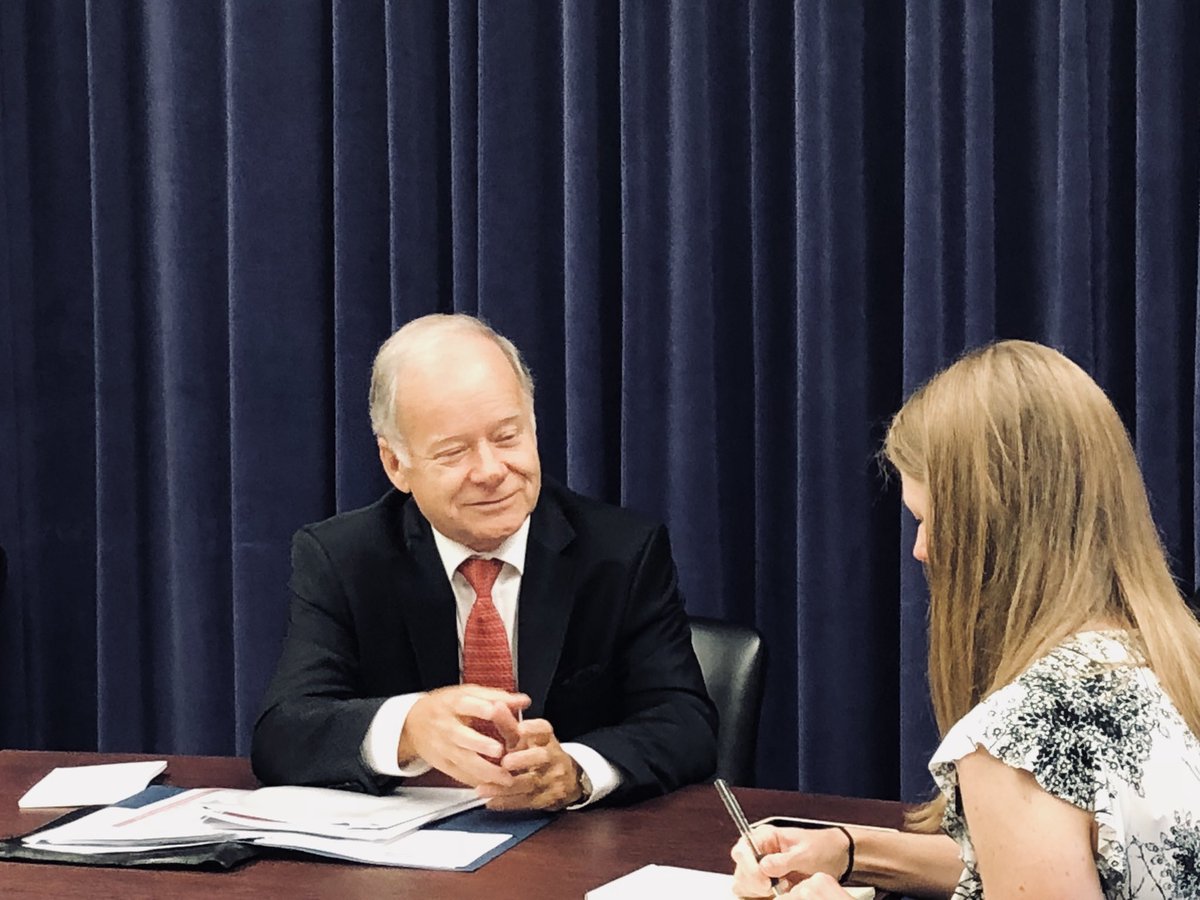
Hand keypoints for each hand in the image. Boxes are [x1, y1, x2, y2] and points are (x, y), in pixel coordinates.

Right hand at [399, 685, 529, 788]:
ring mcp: (443, 747)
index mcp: (453, 704)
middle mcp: (446, 726)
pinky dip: (477, 782)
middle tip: (500, 750)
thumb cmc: (445, 706)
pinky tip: (493, 787)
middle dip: (480, 744)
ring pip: (462, 761)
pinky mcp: (442, 764)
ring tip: (505, 778)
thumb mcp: (467, 694)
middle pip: (462, 736)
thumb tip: (523, 700)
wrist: (412, 724)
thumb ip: (496, 697)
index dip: (480, 707)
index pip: (465, 704)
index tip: (495, 711)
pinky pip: (460, 775)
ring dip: (484, 771)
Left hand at [474, 718, 582, 810]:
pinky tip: (490, 802)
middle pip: (541, 757)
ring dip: (506, 787)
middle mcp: (551, 758)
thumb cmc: (537, 754)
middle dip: (524, 759)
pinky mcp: (545, 799)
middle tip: (505, 762)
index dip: (534, 728)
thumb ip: (508, 724)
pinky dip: (506, 803)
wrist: (567, 780)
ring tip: (483, 788)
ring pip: (530, 783)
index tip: (521, 728)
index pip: (544, 730)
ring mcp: (551, 780)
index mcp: (546, 739)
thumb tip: (495, 705)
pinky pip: (525, 802)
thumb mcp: (524, 739)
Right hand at [731, 825, 851, 896]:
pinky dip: (762, 898)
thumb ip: (784, 860)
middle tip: (775, 887)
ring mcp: (760, 869)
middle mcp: (758, 852)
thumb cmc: (821, 847)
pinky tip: (780, 894)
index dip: (749, 867)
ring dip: (759, 892)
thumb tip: (764, 867)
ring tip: (783, 888)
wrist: (836, 857)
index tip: (765, 880)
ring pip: (744, 885)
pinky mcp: (765, 885)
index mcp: (765, 837)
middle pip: (740, 871)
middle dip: (755, 883)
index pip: (742, 850)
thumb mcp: (805, 852)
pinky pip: (753, 895)